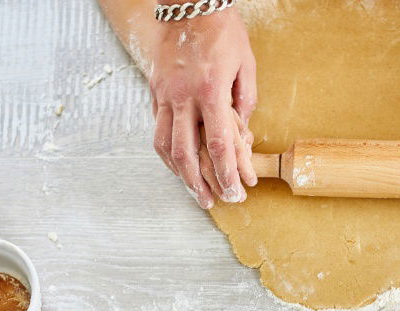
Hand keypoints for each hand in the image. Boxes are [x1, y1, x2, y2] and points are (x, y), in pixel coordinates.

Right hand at [150, 9, 256, 208]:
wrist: (189, 2)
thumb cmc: (222, 31)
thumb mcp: (245, 65)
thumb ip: (244, 103)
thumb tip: (241, 135)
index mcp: (210, 92)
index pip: (218, 146)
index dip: (228, 174)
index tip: (236, 192)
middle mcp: (183, 97)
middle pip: (186, 154)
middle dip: (200, 184)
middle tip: (213, 202)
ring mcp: (164, 95)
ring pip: (164, 146)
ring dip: (178, 174)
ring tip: (193, 191)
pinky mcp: (154, 91)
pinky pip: (157, 129)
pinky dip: (167, 152)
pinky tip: (178, 164)